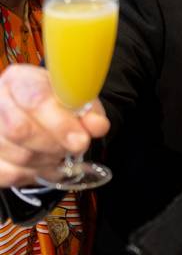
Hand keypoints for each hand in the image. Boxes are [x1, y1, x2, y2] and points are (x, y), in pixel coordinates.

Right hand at [0, 65, 109, 186]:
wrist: (41, 116)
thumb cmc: (58, 105)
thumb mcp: (78, 100)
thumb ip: (89, 111)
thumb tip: (97, 126)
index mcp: (20, 80)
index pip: (34, 100)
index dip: (60, 123)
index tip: (81, 140)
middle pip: (19, 130)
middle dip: (54, 145)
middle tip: (72, 148)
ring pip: (17, 155)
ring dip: (48, 160)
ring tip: (60, 153)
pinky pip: (10, 174)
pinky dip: (34, 174)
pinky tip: (45, 163)